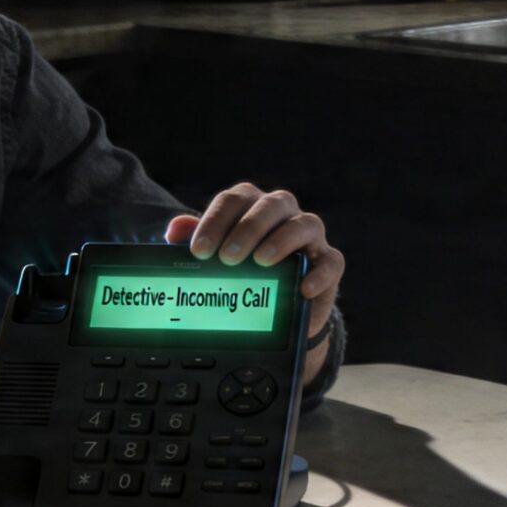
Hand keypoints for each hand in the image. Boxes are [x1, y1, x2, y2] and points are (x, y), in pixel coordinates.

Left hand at [166, 183, 343, 372]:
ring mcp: (310, 236)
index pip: (234, 200)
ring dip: (281, 240)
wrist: (277, 306)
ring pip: (304, 224)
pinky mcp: (329, 262)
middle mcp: (283, 213)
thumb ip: (197, 240)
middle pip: (270, 205)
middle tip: (227, 257)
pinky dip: (319, 274)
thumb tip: (174, 229)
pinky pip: (331, 262)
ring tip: (261, 262)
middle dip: (247, 228)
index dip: (215, 221)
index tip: (198, 251)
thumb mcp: (216, 258)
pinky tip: (303, 288)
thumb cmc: (242, 271)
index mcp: (251, 206)